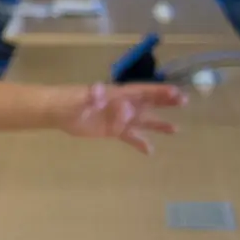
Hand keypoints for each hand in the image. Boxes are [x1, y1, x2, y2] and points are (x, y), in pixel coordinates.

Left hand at [61, 83, 185, 153]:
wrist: (56, 112)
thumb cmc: (68, 101)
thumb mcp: (78, 99)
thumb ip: (90, 95)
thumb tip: (98, 89)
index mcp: (116, 94)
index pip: (141, 91)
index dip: (157, 92)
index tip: (175, 92)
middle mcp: (122, 105)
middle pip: (147, 102)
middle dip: (164, 102)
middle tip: (184, 101)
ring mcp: (118, 118)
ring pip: (142, 121)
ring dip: (158, 124)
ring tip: (175, 130)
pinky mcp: (112, 131)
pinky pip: (129, 137)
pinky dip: (139, 143)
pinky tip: (150, 151)